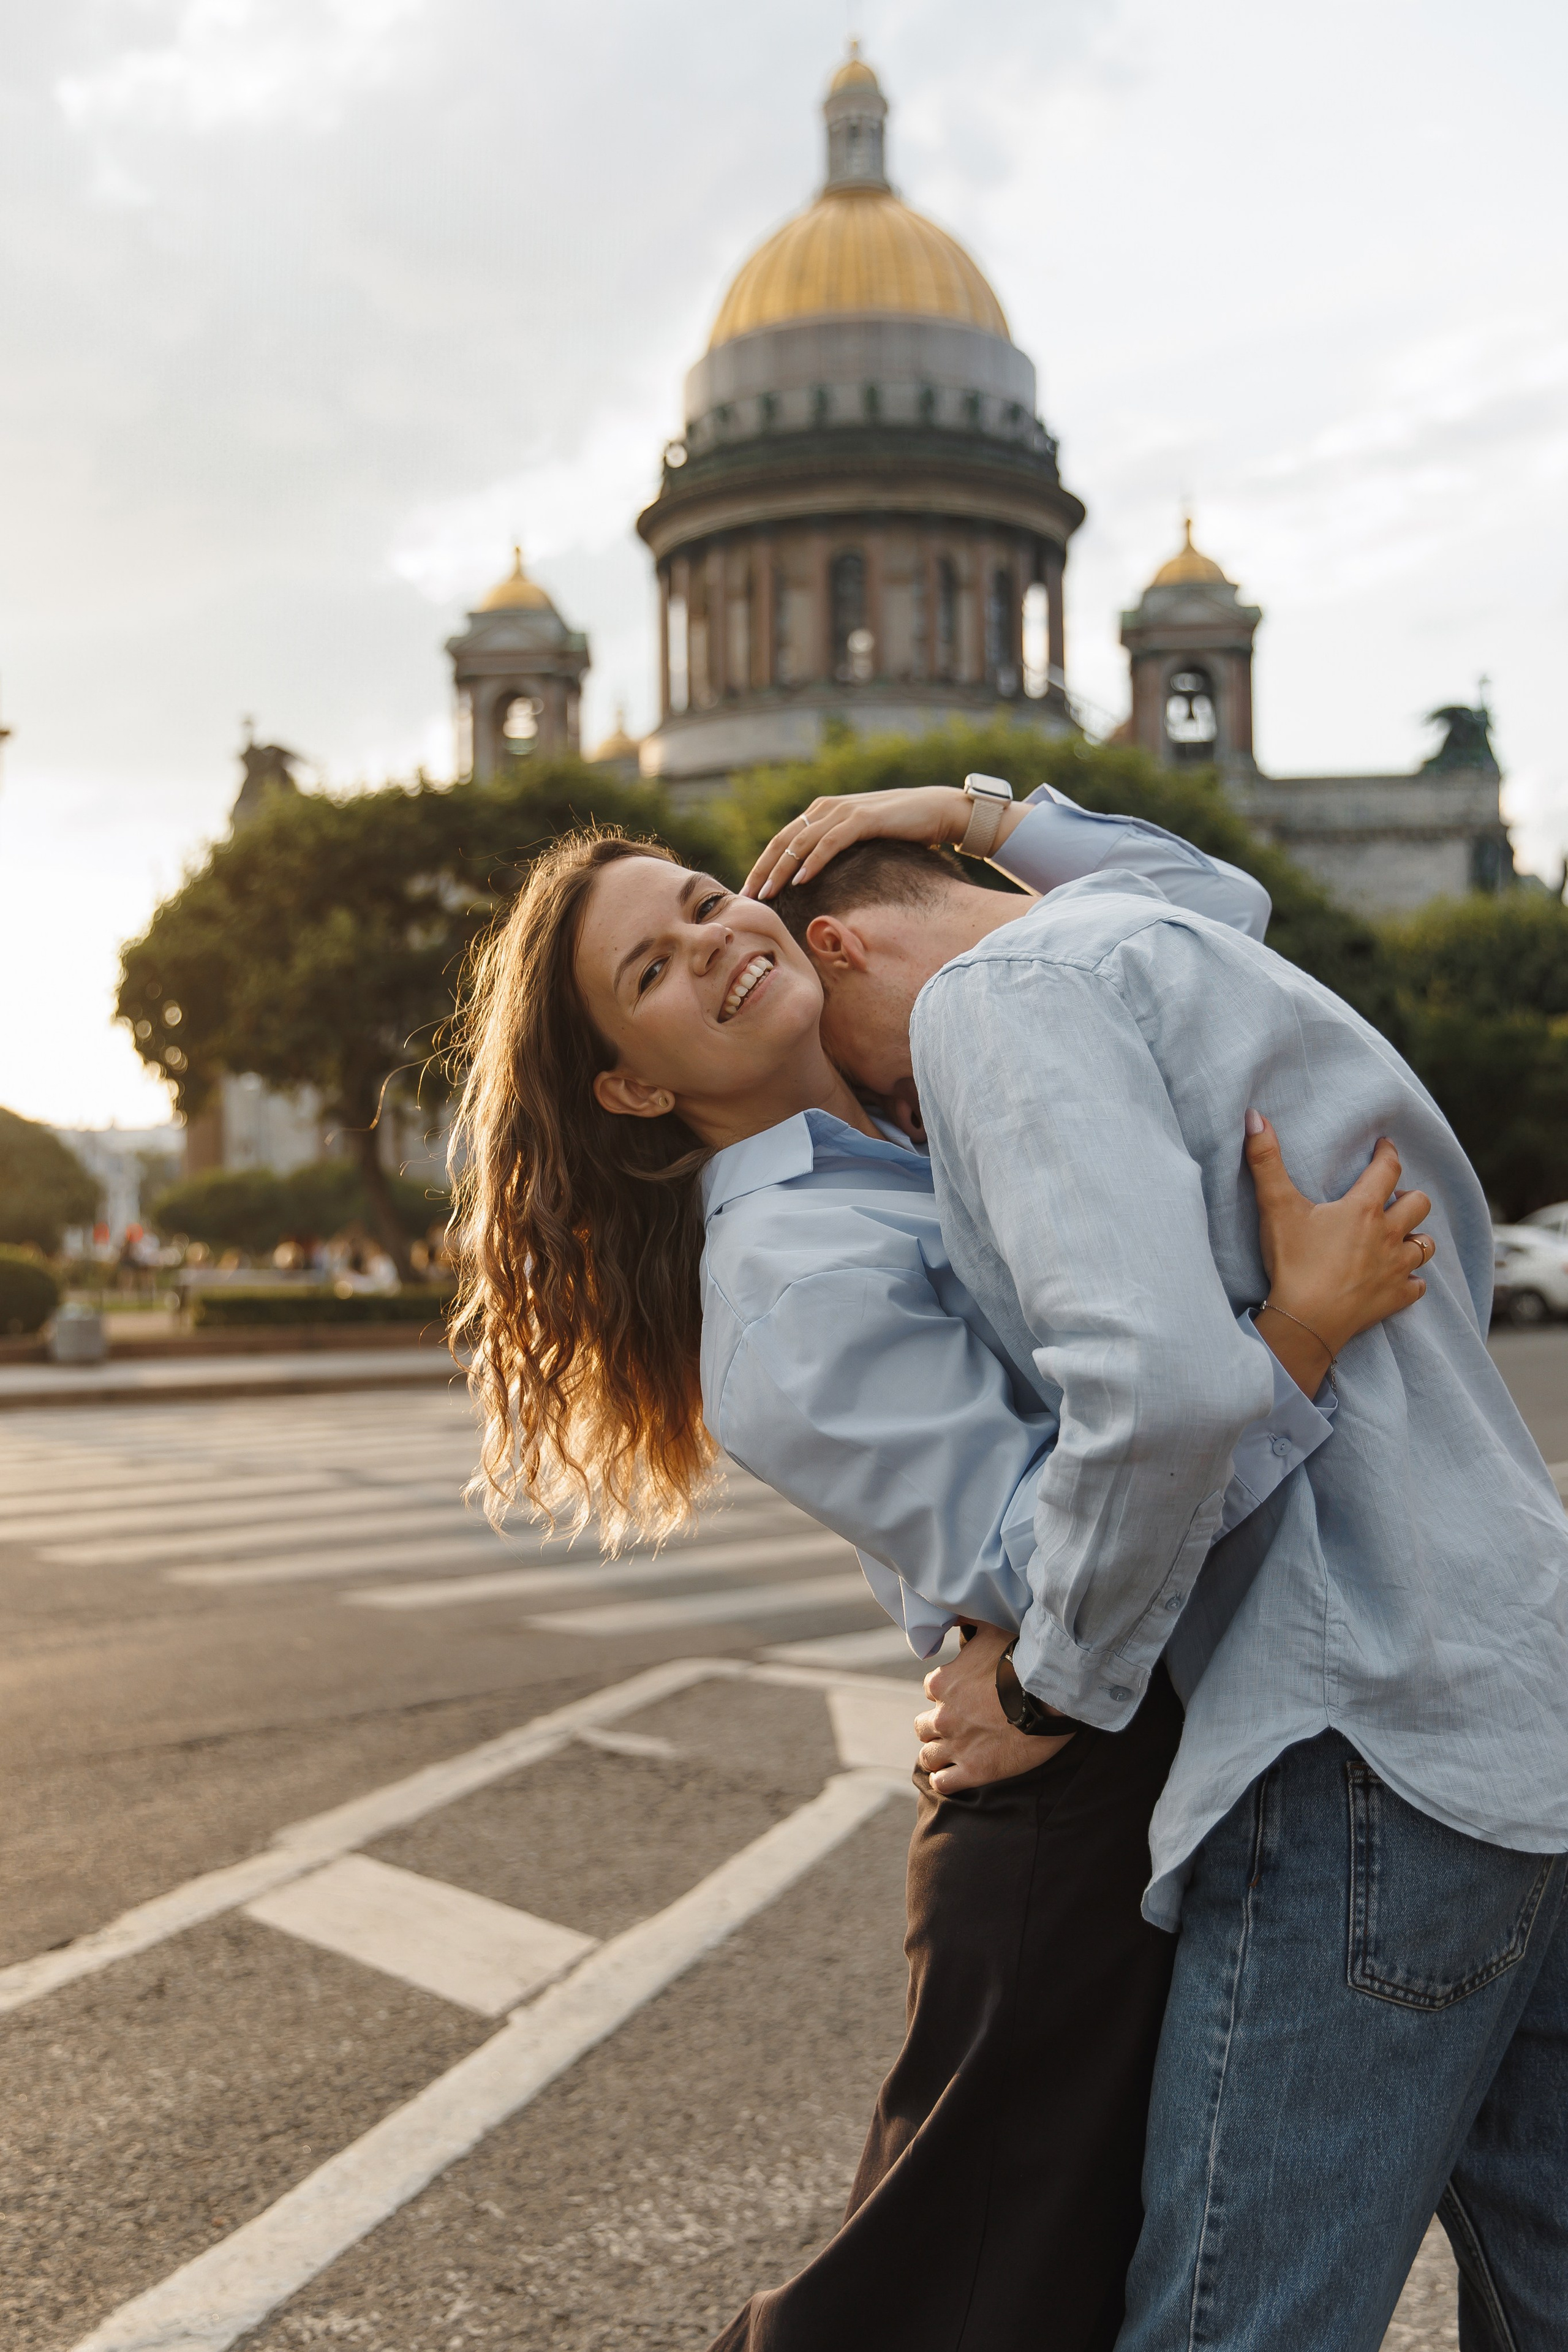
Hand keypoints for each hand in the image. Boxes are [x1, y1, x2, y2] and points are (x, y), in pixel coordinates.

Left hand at [742, 787, 1023, 900]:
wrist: (938, 811)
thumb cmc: (901, 832)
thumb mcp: (860, 843)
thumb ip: (837, 853)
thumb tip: (817, 882)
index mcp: (821, 814)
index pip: (782, 841)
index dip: (762, 865)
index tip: (749, 892)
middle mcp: (826, 809)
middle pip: (782, 841)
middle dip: (762, 869)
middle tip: (746, 896)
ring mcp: (843, 811)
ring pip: (800, 843)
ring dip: (780, 869)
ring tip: (766, 894)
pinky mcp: (861, 819)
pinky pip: (829, 843)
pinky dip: (812, 862)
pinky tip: (800, 880)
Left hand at [913, 1622, 1073, 1795]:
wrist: (1049, 1696)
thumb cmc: (1023, 1658)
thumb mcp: (992, 1628)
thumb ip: (968, 1619)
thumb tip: (955, 1608)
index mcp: (942, 1683)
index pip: (931, 1690)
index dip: (946, 1694)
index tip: (963, 1695)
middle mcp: (942, 1716)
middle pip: (923, 1726)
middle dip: (937, 1726)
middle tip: (958, 1726)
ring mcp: (956, 1747)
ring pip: (928, 1757)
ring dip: (938, 1754)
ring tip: (953, 1753)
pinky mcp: (974, 1772)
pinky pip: (943, 1783)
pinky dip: (945, 1780)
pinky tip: (955, 1775)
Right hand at [1245, 1113, 1432, 1387]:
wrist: (1305, 1321)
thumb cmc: (1293, 1262)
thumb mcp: (1275, 1206)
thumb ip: (1265, 1160)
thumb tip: (1254, 1115)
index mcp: (1364, 1209)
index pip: (1388, 1168)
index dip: (1388, 1153)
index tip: (1385, 1147)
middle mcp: (1387, 1235)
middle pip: (1419, 1204)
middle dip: (1409, 1197)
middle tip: (1391, 1198)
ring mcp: (1394, 1269)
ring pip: (1424, 1245)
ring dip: (1415, 1236)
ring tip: (1399, 1234)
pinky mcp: (1394, 1299)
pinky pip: (1417, 1286)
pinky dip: (1412, 1280)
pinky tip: (1401, 1278)